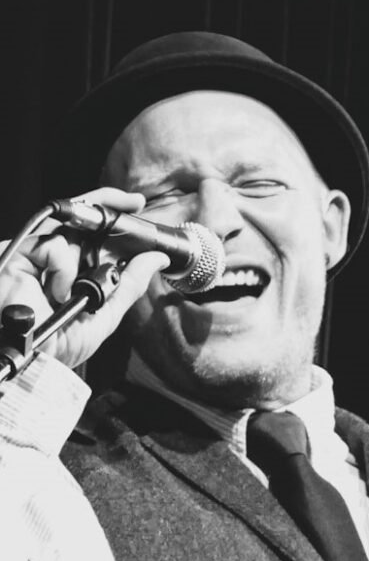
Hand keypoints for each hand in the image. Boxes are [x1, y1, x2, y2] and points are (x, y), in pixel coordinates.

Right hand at [0, 187, 168, 371]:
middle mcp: (55, 260)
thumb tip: (156, 260)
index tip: (137, 207)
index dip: (114, 217)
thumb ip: (129, 285)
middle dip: (109, 204)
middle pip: (80, 218)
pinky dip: (62, 269)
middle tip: (134, 202)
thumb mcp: (105, 315)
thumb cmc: (57, 346)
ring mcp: (36, 253)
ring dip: (81, 262)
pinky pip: (54, 245)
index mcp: (74, 274)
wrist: (30, 358)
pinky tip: (55, 292)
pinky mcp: (20, 251)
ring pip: (70, 230)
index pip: (94, 237)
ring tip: (69, 294)